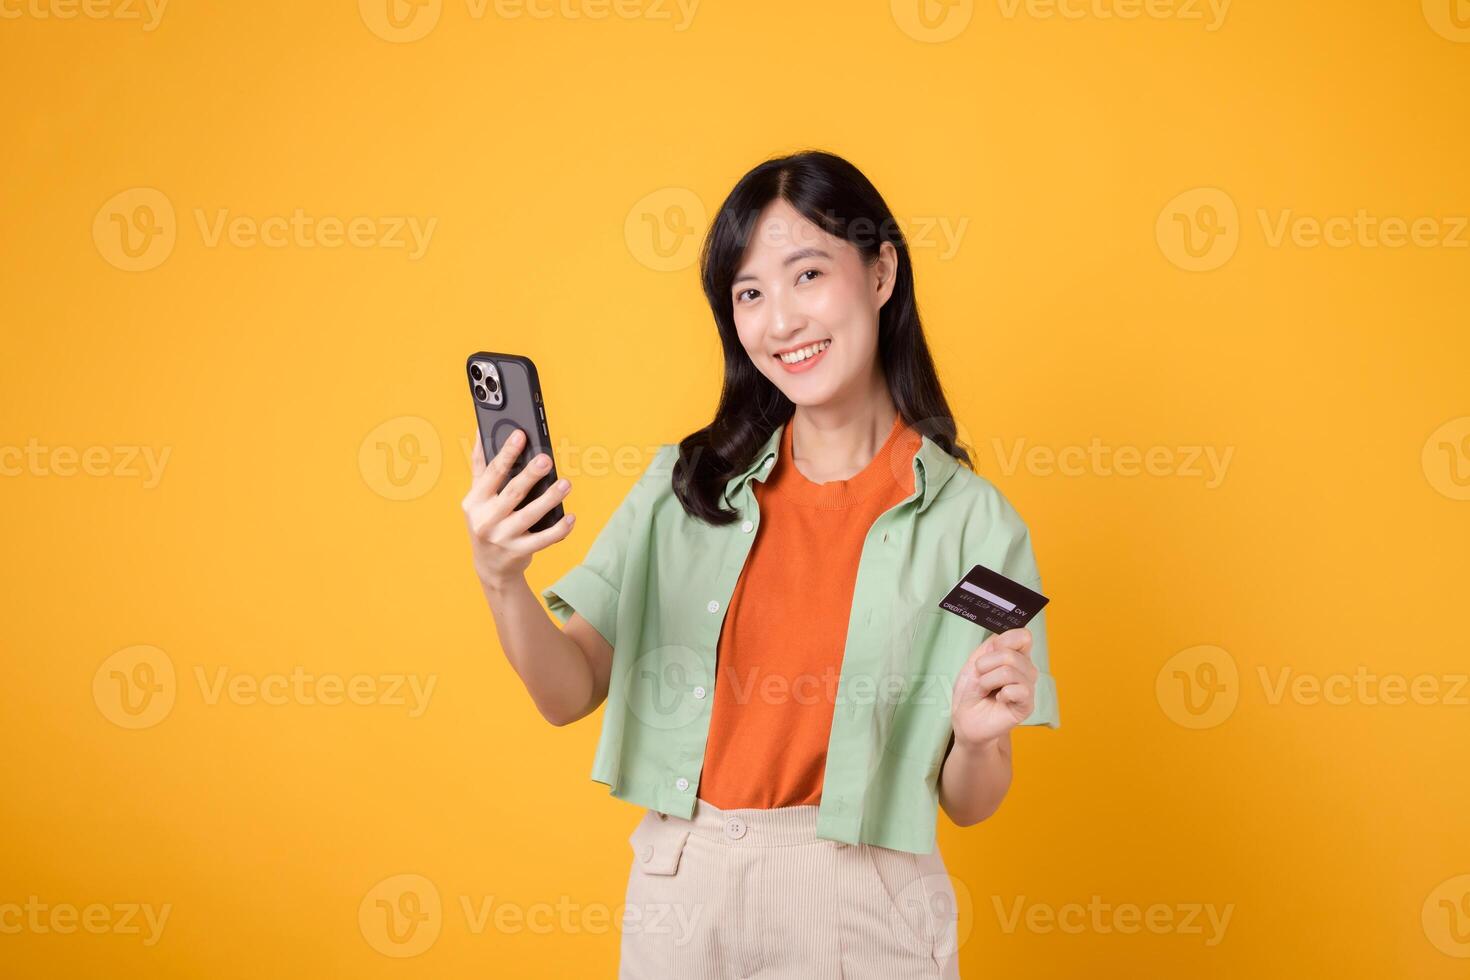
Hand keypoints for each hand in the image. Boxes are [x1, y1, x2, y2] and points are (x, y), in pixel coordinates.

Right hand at [462, 428, 573, 590]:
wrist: (490, 566)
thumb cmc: (486, 521)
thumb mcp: (477, 497)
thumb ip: (479, 466)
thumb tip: (480, 432)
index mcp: (475, 501)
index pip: (492, 473)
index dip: (507, 453)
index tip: (520, 435)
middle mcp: (485, 520)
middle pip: (512, 493)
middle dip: (531, 475)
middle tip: (547, 459)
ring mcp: (502, 538)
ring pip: (530, 515)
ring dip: (550, 498)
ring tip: (566, 484)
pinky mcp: (518, 552)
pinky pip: (543, 540)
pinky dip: (559, 529)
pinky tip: (571, 517)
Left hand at [950, 627, 1036, 748]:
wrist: (966, 720)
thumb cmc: (971, 692)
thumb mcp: (973, 663)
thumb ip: (990, 647)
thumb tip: (1004, 636)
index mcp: (1014, 655)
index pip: (1023, 636)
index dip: (1003, 642)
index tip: (989, 654)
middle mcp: (1025, 669)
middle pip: (1010, 654)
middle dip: (985, 666)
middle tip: (981, 680)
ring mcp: (1027, 686)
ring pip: (1009, 671)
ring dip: (988, 681)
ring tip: (986, 691)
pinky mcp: (1027, 705)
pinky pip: (1019, 690)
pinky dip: (1002, 694)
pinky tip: (999, 700)